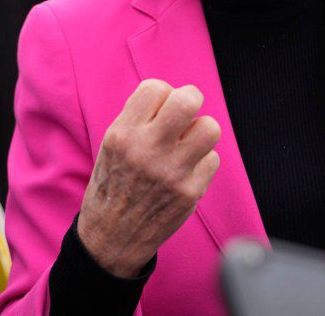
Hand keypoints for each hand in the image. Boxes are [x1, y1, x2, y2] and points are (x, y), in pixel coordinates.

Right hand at [77, 79, 220, 276]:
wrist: (112, 236)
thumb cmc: (115, 182)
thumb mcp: (111, 144)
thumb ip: (139, 117)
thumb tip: (173, 94)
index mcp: (122, 135)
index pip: (155, 88)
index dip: (163, 94)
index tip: (160, 108)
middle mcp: (147, 151)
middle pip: (188, 101)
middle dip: (190, 99)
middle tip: (185, 111)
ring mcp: (172, 172)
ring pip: (210, 128)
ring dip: (200, 131)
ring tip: (187, 142)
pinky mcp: (191, 192)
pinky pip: (212, 158)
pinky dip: (202, 161)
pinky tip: (186, 170)